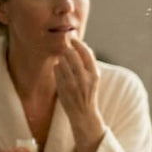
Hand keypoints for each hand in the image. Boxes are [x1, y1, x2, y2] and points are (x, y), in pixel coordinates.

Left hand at [55, 37, 104, 151]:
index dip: (78, 42)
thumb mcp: (93, 77)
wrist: (84, 114)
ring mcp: (73, 84)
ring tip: (63, 62)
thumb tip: (82, 45)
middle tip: (65, 46)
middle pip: (71, 54)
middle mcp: (84, 78)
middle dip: (67, 48)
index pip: (86, 52)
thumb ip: (88, 63)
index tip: (72, 38)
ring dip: (61, 58)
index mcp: (94, 74)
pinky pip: (56, 70)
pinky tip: (60, 71)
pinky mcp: (63, 88)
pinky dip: (57, 67)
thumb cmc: (88, 92)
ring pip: (62, 61)